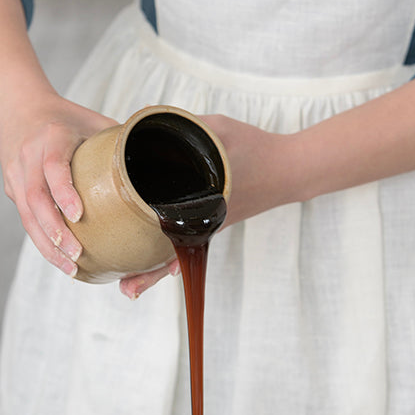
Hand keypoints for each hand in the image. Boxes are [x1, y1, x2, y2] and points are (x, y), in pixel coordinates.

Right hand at [0, 92, 114, 275]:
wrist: (19, 109)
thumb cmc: (66, 118)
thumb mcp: (93, 121)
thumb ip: (120, 141)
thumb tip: (161, 162)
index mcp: (52, 137)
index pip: (53, 166)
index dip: (64, 192)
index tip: (78, 215)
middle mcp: (29, 156)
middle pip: (36, 199)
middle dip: (54, 231)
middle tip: (77, 255)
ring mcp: (16, 175)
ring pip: (27, 217)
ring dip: (48, 246)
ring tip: (71, 268)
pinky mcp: (12, 191)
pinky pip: (27, 220)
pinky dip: (43, 242)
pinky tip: (61, 259)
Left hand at [119, 114, 283, 298]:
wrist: (290, 168)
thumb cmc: (255, 147)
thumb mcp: (216, 129)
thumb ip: (180, 126)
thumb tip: (138, 125)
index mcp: (204, 204)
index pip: (171, 232)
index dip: (153, 253)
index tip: (130, 269)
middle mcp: (205, 221)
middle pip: (170, 254)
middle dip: (147, 273)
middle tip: (124, 289)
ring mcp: (209, 224)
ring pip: (178, 253)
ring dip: (155, 270)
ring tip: (128, 288)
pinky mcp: (213, 221)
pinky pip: (189, 241)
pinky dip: (172, 256)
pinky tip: (164, 268)